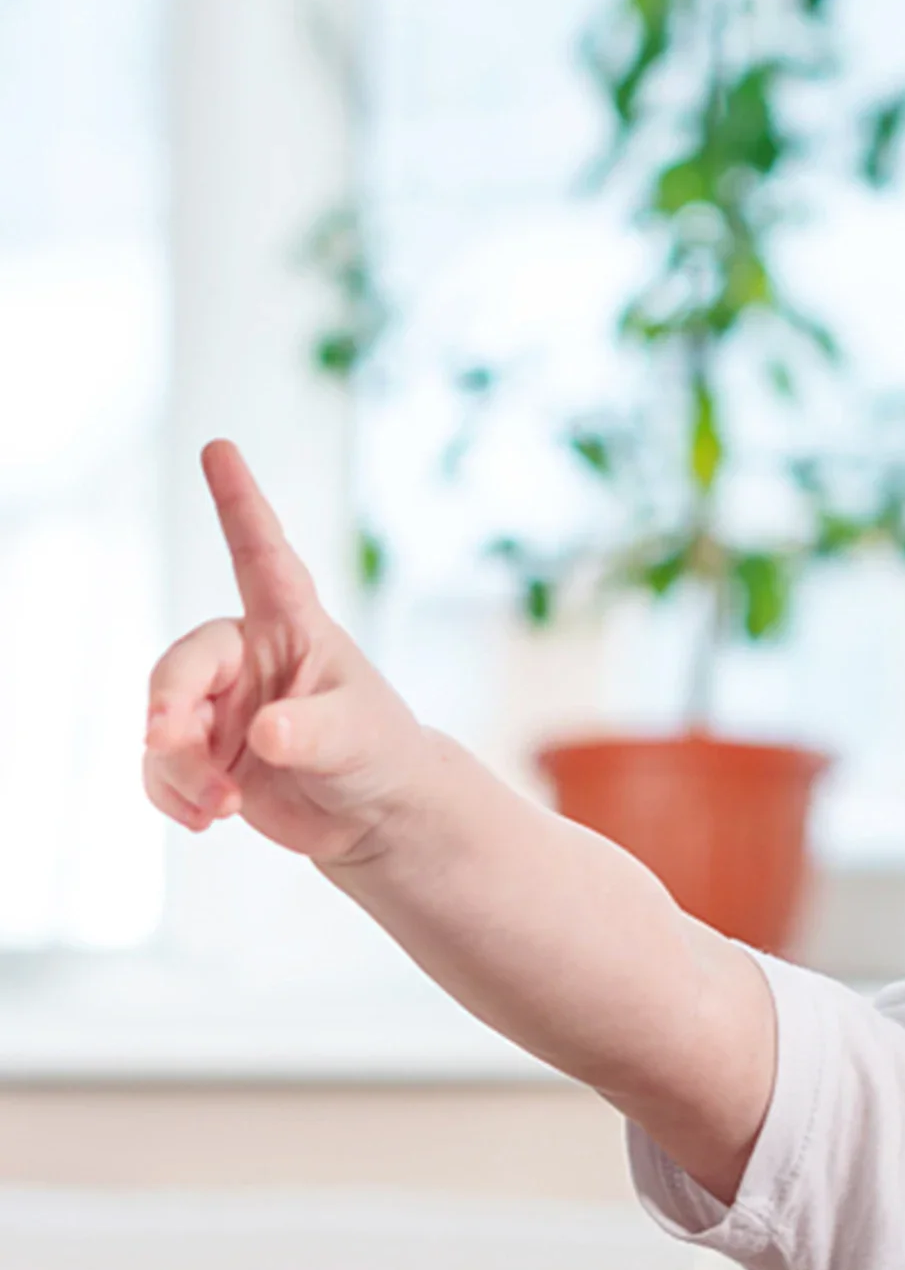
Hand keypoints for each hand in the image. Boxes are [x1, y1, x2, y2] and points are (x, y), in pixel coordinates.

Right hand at [144, 441, 429, 864]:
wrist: (375, 812)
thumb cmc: (380, 754)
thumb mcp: (358, 740)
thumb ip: (314, 733)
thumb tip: (266, 734)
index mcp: (292, 627)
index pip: (261, 556)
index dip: (240, 503)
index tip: (221, 448)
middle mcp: (246, 657)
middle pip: (179, 666)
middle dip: (168, 708)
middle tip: (172, 743)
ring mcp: (219, 705)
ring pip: (161, 724)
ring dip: (177, 768)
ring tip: (221, 806)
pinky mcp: (204, 752)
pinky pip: (160, 768)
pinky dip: (172, 796)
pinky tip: (205, 821)